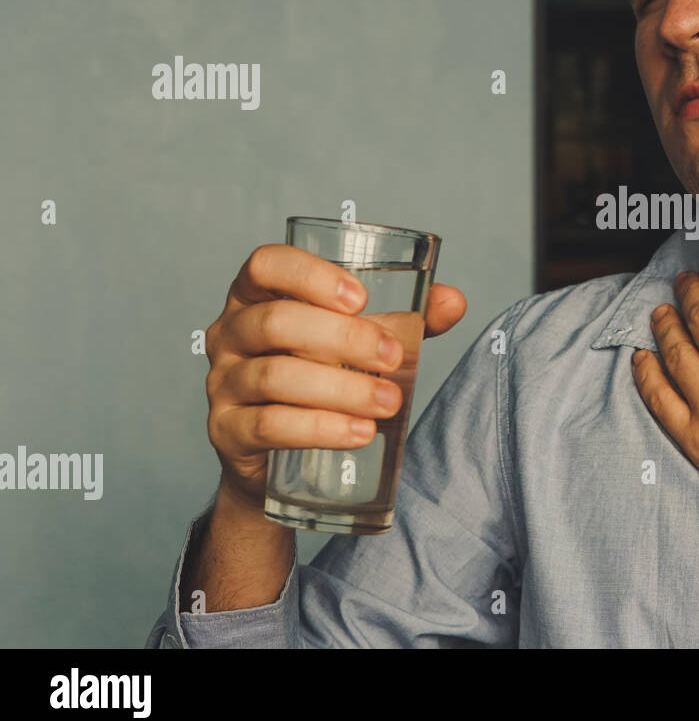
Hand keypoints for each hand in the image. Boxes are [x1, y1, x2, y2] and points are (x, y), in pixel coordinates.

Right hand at [203, 244, 465, 510]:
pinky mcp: (227, 431)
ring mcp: (223, 383)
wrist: (282, 456)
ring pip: (275, 376)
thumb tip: (453, 301)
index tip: (360, 298)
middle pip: (276, 322)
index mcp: (257, 295)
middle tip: (393, 359)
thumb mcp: (361, 340)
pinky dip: (320, 428)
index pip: (266, 265)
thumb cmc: (321, 376)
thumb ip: (408, 318)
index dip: (309, 274)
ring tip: (389, 403)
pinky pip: (269, 425)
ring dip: (341, 389)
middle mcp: (231, 333)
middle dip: (344, 339)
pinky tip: (359, 432)